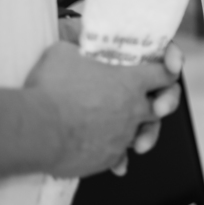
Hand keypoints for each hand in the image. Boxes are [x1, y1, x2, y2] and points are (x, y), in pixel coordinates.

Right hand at [54, 20, 183, 173]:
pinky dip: (117, 155)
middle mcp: (134, 109)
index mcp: (131, 81)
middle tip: (153, 103)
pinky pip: (120, 156)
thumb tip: (77, 43)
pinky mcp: (107, 158)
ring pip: (142, 133)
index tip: (165, 70)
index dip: (168, 69)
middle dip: (160, 102)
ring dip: (140, 132)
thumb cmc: (50, 89)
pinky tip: (116, 161)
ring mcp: (122, 136)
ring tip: (135, 137)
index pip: (166, 73)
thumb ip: (81, 47)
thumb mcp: (65, 52)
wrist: (35, 130)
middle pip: (161, 105)